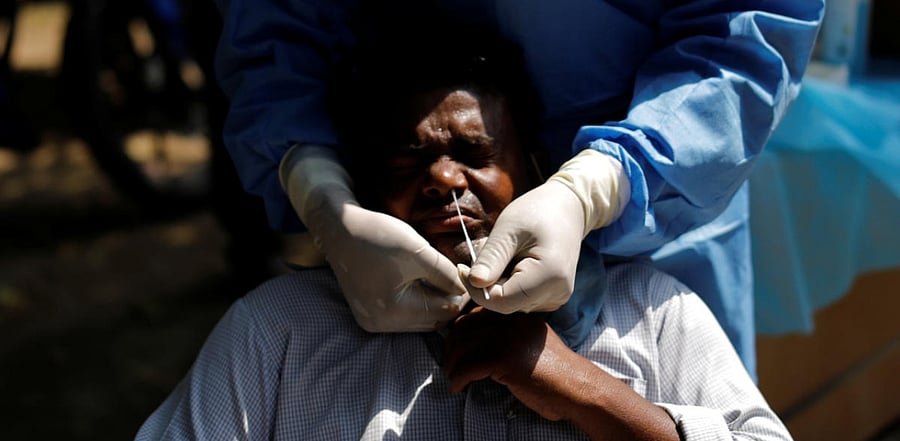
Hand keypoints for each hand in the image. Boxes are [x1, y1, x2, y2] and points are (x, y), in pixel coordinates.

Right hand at [282, 145, 468, 331]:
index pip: (443, 311)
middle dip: (448, 298)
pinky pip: (403, 314)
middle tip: (458, 275)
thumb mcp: (418, 251)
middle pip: (432, 319)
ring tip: (441, 276)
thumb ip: (445, 273)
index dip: (460, 293)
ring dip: (433, 300)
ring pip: (419, 318)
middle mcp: (380, 324)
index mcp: (393, 311)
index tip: (469, 275)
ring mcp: (372, 321)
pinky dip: (417, 300)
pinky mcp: (369, 313)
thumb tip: (467, 288)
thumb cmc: (377, 235)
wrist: (339, 228)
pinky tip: (421, 281)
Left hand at [442, 307, 678, 440]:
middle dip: (451, 347)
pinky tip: (458, 388)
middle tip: (449, 364)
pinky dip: (457, 379)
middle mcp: (510, 321)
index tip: (455, 346)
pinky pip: (466, 367)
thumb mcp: (533, 344)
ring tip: (452, 378)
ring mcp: (506, 337)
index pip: (476, 314)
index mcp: (517, 316)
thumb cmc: (558, 374)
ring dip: (451, 365)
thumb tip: (480, 342)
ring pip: (461, 346)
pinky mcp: (502, 358)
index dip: (460, 330)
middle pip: (464, 327)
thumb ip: (511, 337)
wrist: (578, 388)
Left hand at [466, 149, 627, 312]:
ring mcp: (556, 298)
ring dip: (498, 282)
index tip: (463, 267)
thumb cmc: (537, 212)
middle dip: (488, 283)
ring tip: (504, 252)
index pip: (502, 301)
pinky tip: (513, 261)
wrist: (568, 208)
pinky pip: (521, 298)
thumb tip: (473, 283)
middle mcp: (557, 294)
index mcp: (550, 276)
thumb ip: (491, 258)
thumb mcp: (508, 229)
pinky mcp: (552, 297)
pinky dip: (509, 283)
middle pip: (507, 303)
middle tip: (484, 252)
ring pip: (512, 302)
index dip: (478, 289)